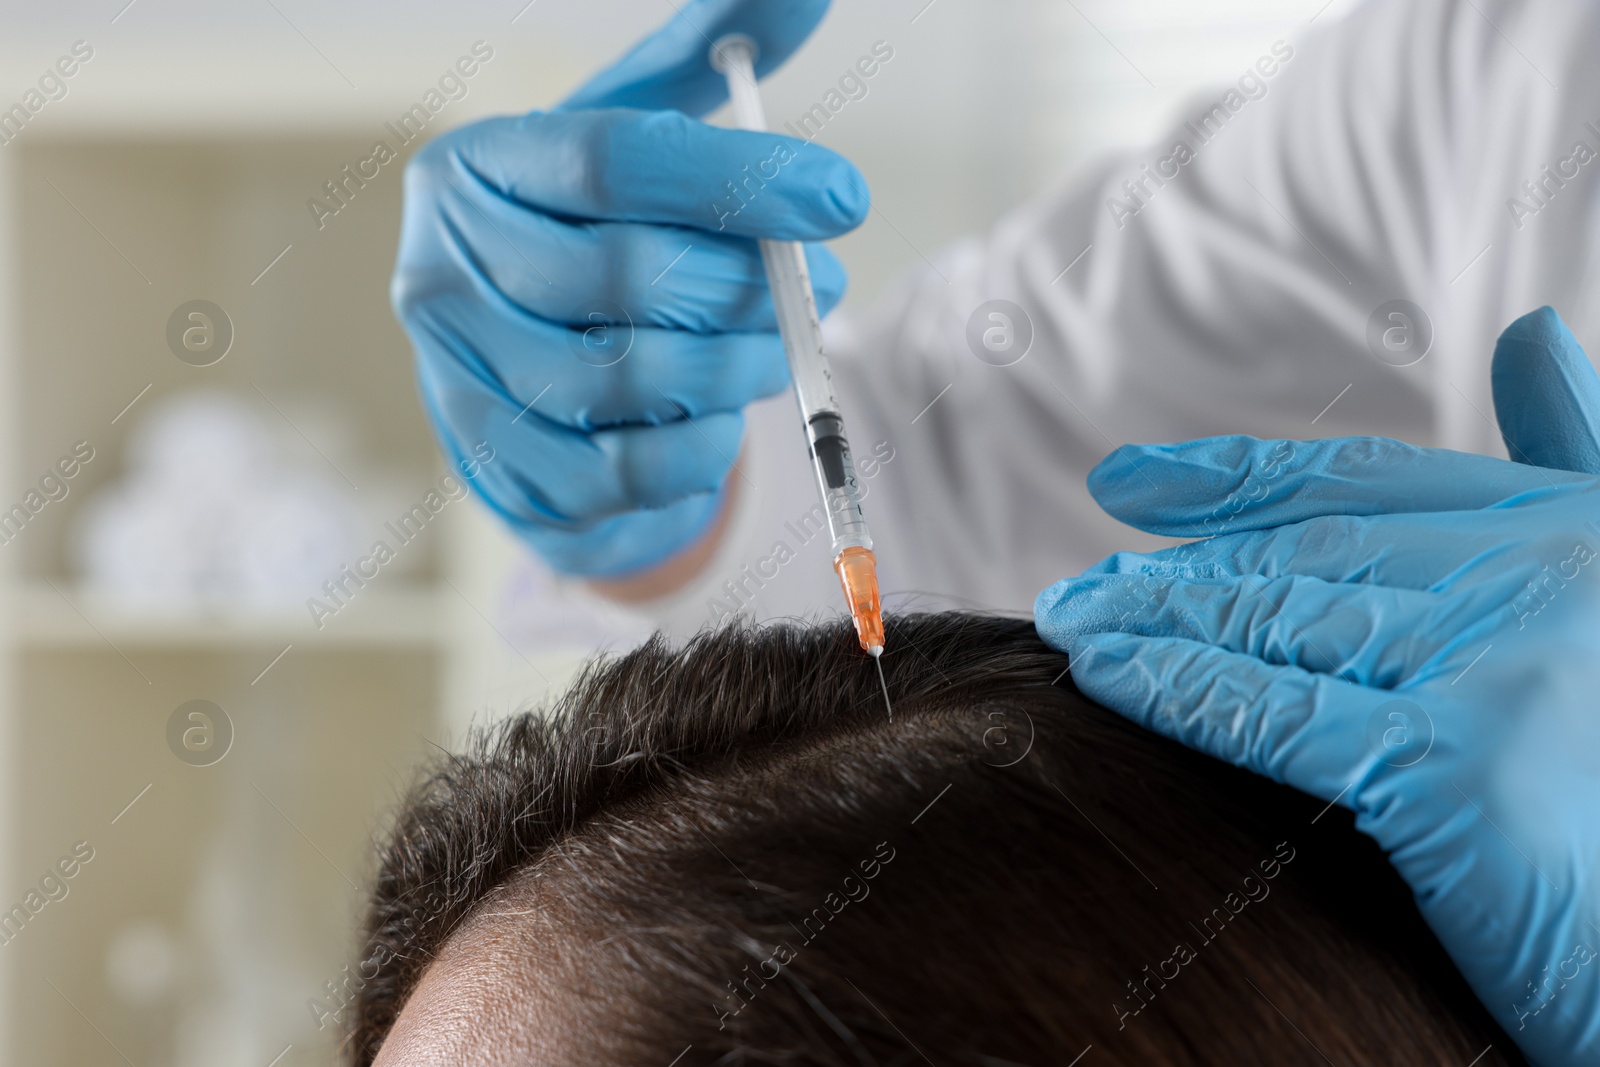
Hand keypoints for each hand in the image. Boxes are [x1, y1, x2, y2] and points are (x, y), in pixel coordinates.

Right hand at [392, 0, 866, 576]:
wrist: (523, 375)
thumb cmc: (590, 239)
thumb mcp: (632, 141)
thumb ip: (704, 63)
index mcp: (475, 169)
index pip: (614, 160)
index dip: (741, 180)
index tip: (840, 196)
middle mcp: (442, 273)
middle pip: (628, 276)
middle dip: (754, 287)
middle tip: (824, 287)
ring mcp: (458, 382)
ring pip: (630, 378)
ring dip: (737, 369)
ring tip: (775, 349)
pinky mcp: (498, 472)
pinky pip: (624, 472)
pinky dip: (698, 449)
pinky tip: (718, 416)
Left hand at [1035, 308, 1599, 1064]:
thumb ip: (1565, 469)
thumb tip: (1522, 331)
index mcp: (1576, 523)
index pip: (1367, 482)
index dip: (1233, 476)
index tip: (1125, 482)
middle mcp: (1544, 570)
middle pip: (1306, 554)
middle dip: (1174, 570)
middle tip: (1077, 587)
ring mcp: (1504, 662)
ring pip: (1278, 619)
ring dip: (1150, 617)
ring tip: (1070, 623)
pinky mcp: (1460, 766)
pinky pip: (1273, 711)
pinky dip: (1172, 687)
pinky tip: (1100, 674)